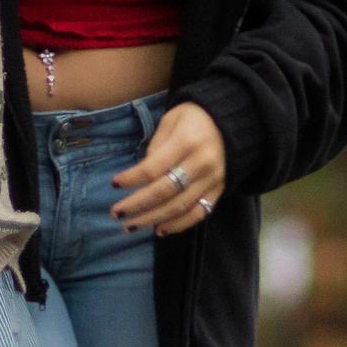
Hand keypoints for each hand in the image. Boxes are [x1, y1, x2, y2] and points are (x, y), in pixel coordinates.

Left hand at [111, 101, 227, 235]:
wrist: (232, 122)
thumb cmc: (194, 117)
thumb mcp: (171, 120)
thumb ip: (156, 146)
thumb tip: (141, 174)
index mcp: (186, 142)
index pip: (154, 167)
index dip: (132, 178)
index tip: (115, 184)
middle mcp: (201, 164)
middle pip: (164, 191)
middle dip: (137, 204)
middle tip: (117, 213)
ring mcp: (212, 180)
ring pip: (179, 207)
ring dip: (153, 219)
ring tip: (131, 226)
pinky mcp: (219, 191)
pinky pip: (198, 213)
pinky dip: (179, 225)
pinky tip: (160, 229)